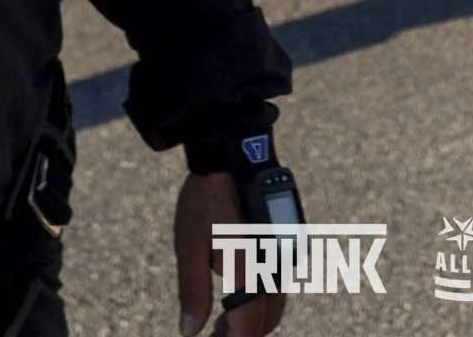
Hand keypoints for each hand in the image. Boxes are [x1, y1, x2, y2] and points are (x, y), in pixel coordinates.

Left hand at [175, 171, 285, 335]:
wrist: (233, 155)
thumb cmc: (207, 199)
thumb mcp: (190, 246)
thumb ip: (192, 291)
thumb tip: (190, 330)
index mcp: (249, 268)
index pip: (246, 326)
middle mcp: (273, 265)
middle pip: (265, 321)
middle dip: (242, 335)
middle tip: (212, 336)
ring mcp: (281, 255)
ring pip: (273, 306)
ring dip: (251, 321)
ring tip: (219, 326)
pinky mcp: (282, 246)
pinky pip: (275, 286)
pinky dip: (257, 302)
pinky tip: (234, 300)